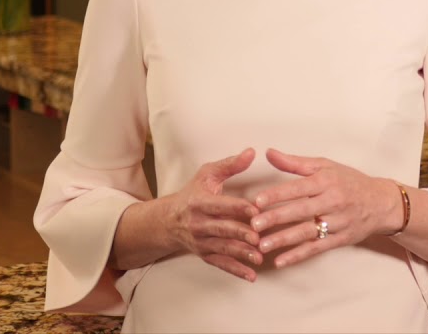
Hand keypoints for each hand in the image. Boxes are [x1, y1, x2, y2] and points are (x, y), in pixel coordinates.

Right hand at [164, 147, 262, 280]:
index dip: (237, 207)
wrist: (168, 221)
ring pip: (222, 248)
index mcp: (199, 202)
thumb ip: (230, 164)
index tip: (255, 209)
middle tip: (258, 237)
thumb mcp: (207, 174)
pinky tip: (251, 276)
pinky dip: (236, 271)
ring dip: (241, 254)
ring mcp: (201, 241)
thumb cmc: (192, 193)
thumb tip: (251, 152)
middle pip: (222, 229)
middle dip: (240, 233)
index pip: (220, 205)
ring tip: (258, 258)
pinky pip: (221, 264)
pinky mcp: (204, 254)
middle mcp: (198, 223)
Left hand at [249, 148, 401, 268]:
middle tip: (254, 225)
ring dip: (283, 240)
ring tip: (262, 245)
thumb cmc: (350, 181)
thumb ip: (295, 162)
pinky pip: (316, 248)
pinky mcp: (340, 239)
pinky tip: (280, 261)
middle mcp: (332, 201)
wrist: (381, 203)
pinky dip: (298, 255)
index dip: (278, 195)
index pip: (299, 188)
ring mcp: (337, 222)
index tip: (258, 201)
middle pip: (301, 211)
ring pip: (307, 232)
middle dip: (276, 218)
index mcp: (326, 181)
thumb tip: (269, 153)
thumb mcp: (325, 166)